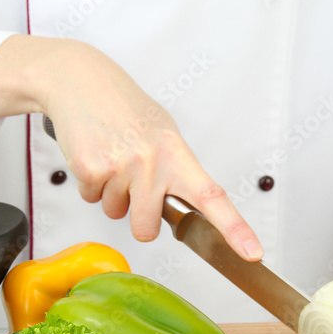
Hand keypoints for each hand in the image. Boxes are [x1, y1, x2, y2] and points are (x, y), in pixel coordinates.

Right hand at [0, 35, 262, 260]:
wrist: (79, 80)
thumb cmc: (125, 108)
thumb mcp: (162, 134)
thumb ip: (176, 172)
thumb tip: (187, 211)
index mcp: (177, 154)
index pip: (212, 197)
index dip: (235, 229)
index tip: (252, 253)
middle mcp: (152, 162)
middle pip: (146, 230)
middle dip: (137, 217)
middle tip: (132, 183)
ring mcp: (120, 166)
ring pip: (116, 213)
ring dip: (111, 194)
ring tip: (111, 157)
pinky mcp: (89, 169)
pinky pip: (91, 199)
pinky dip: (90, 184)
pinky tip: (93, 154)